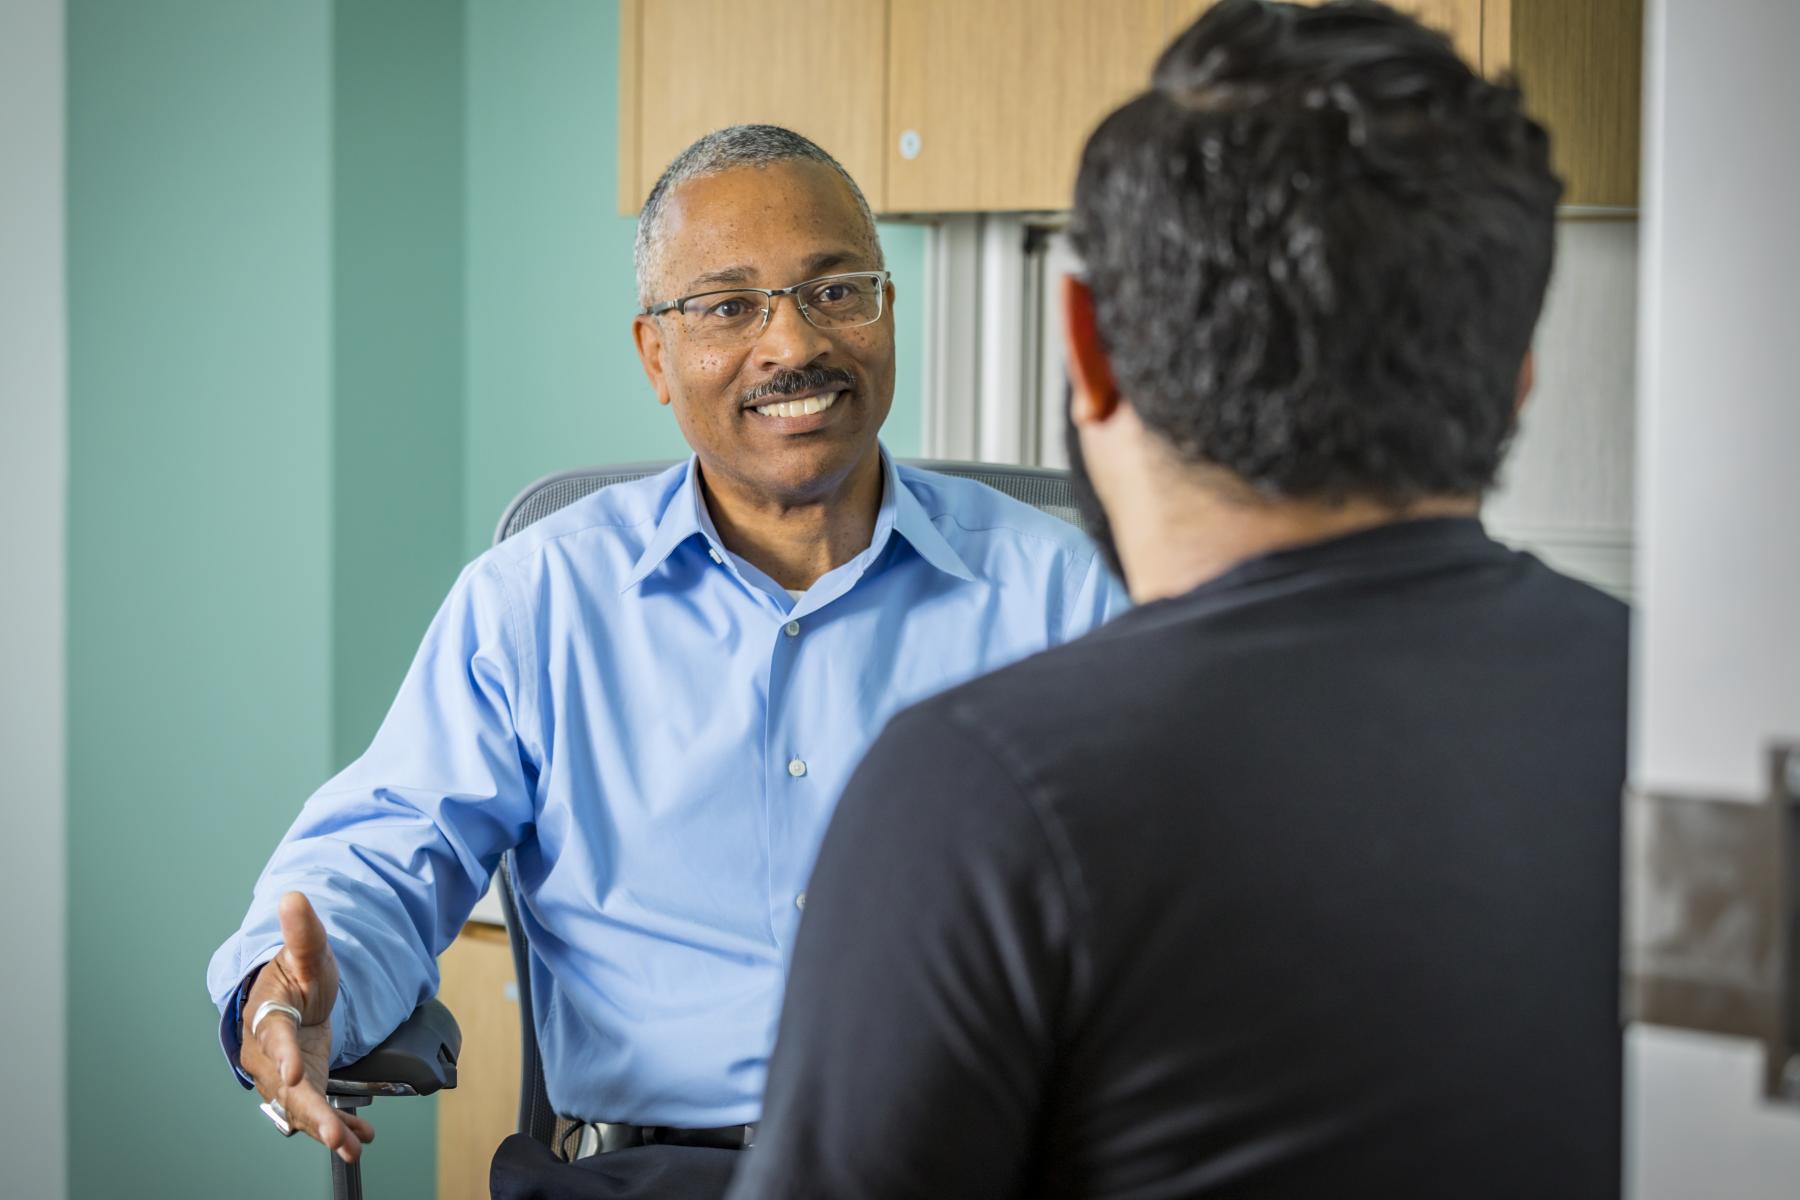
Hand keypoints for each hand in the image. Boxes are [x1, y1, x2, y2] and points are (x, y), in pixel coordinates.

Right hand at [239, 891, 373, 1162]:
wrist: (293, 1000)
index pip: (274, 1039)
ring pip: (302, 1107)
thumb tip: (293, 896)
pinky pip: (320, 1111)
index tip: (295, 1071)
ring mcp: (287, 1077)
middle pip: (286, 1087)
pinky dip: (340, 1127)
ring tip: (347, 1145)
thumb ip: (303, 931)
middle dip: (308, 1109)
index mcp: (267, 1019)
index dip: (283, 1056)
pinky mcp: (306, 1089)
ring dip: (324, 1127)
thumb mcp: (306, 953)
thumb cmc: (296, 977)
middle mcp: (270, 1056)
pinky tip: (361, 1139)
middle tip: (328, 1130)